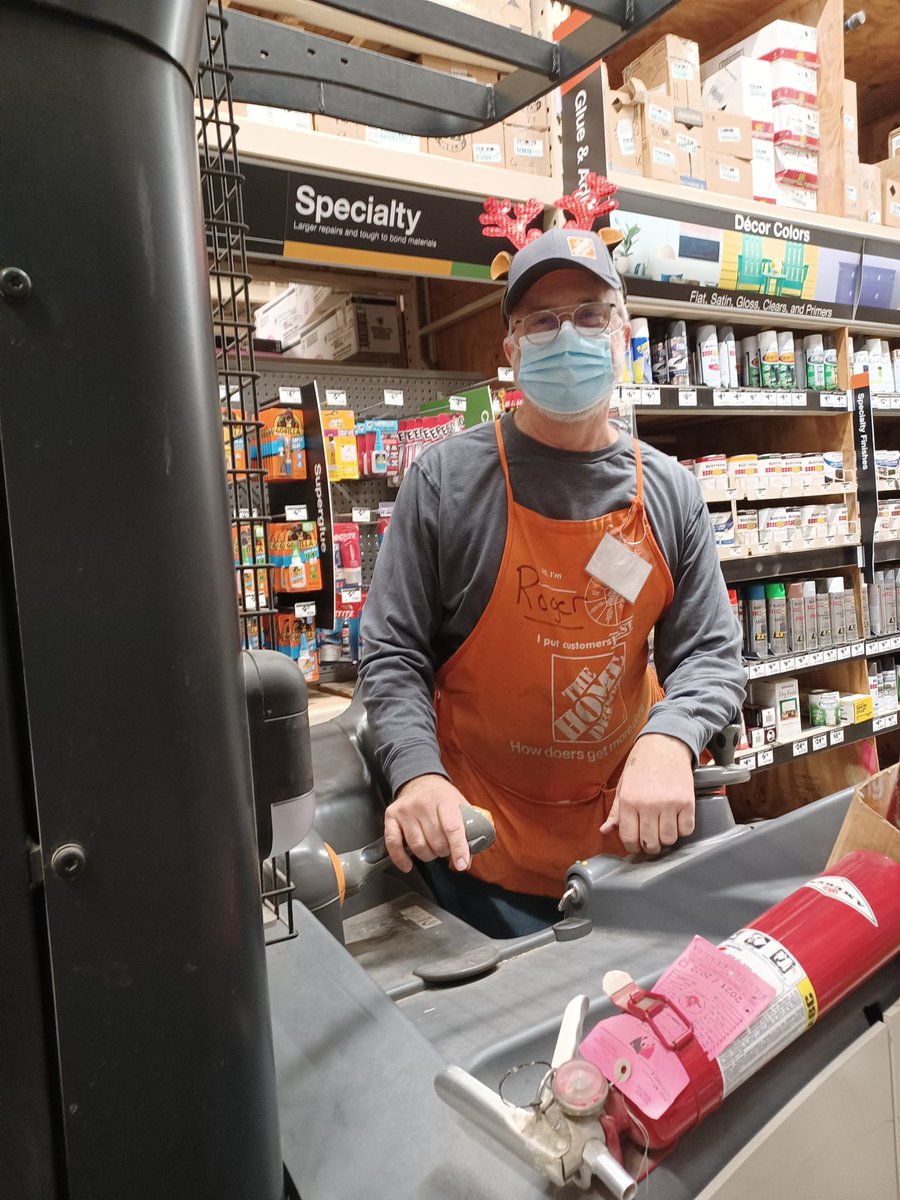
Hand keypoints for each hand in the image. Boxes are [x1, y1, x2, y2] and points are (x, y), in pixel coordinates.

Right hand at [384, 774, 470, 872]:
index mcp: (445, 800)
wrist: (421, 781)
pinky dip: (400, 858)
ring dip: (427, 855)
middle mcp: (423, 803)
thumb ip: (469, 831)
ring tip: (432, 849)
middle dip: (444, 851)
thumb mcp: (461, 807)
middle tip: (446, 848)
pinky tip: (407, 865)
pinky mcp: (391, 815)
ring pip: (417, 846)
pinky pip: (393, 843)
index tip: (462, 864)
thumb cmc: (443, 798)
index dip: (459, 849)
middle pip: (435, 841)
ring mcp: (406, 810)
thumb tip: (467, 861)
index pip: (453, 828)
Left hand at [600, 734, 694, 855]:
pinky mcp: (687, 802)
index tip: (636, 847)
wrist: (664, 743)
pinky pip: (687, 829)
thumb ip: (615, 811)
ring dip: (666, 839)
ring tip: (663, 829)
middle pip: (651, 843)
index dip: (632, 847)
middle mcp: (649, 805)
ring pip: (670, 839)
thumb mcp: (623, 785)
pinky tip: (676, 821)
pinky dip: (682, 830)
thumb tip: (605, 830)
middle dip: (650, 846)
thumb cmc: (641, 763)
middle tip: (651, 841)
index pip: (629, 838)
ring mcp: (670, 804)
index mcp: (629, 801)